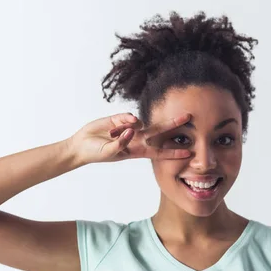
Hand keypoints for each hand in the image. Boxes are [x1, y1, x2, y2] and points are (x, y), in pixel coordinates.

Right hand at [68, 112, 191, 164]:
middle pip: (159, 131)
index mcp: (137, 151)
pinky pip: (127, 116)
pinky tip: (113, 127)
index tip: (189, 152)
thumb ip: (121, 143)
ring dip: (130, 126)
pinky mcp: (119, 119)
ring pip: (142, 122)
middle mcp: (136, 138)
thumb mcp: (109, 153)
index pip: (160, 151)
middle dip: (174, 124)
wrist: (81, 145)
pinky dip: (123, 120)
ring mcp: (129, 128)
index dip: (174, 152)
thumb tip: (133, 129)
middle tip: (188, 116)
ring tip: (112, 134)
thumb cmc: (96, 153)